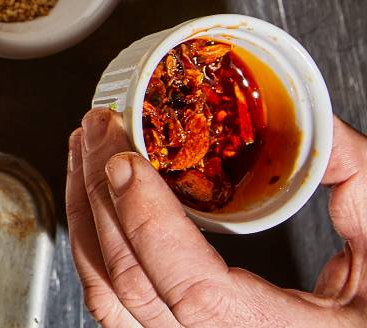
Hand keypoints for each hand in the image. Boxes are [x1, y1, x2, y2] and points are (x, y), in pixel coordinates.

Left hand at [67, 106, 366, 325]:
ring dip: (87, 216)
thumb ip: (350, 178)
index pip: (196, 290)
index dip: (149, 222)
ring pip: (110, 299)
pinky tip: (96, 202)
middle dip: (102, 193)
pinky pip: (117, 306)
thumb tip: (308, 118)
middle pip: (132, 285)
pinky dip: (94, 249)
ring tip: (85, 153)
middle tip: (97, 128)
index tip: (125, 160)